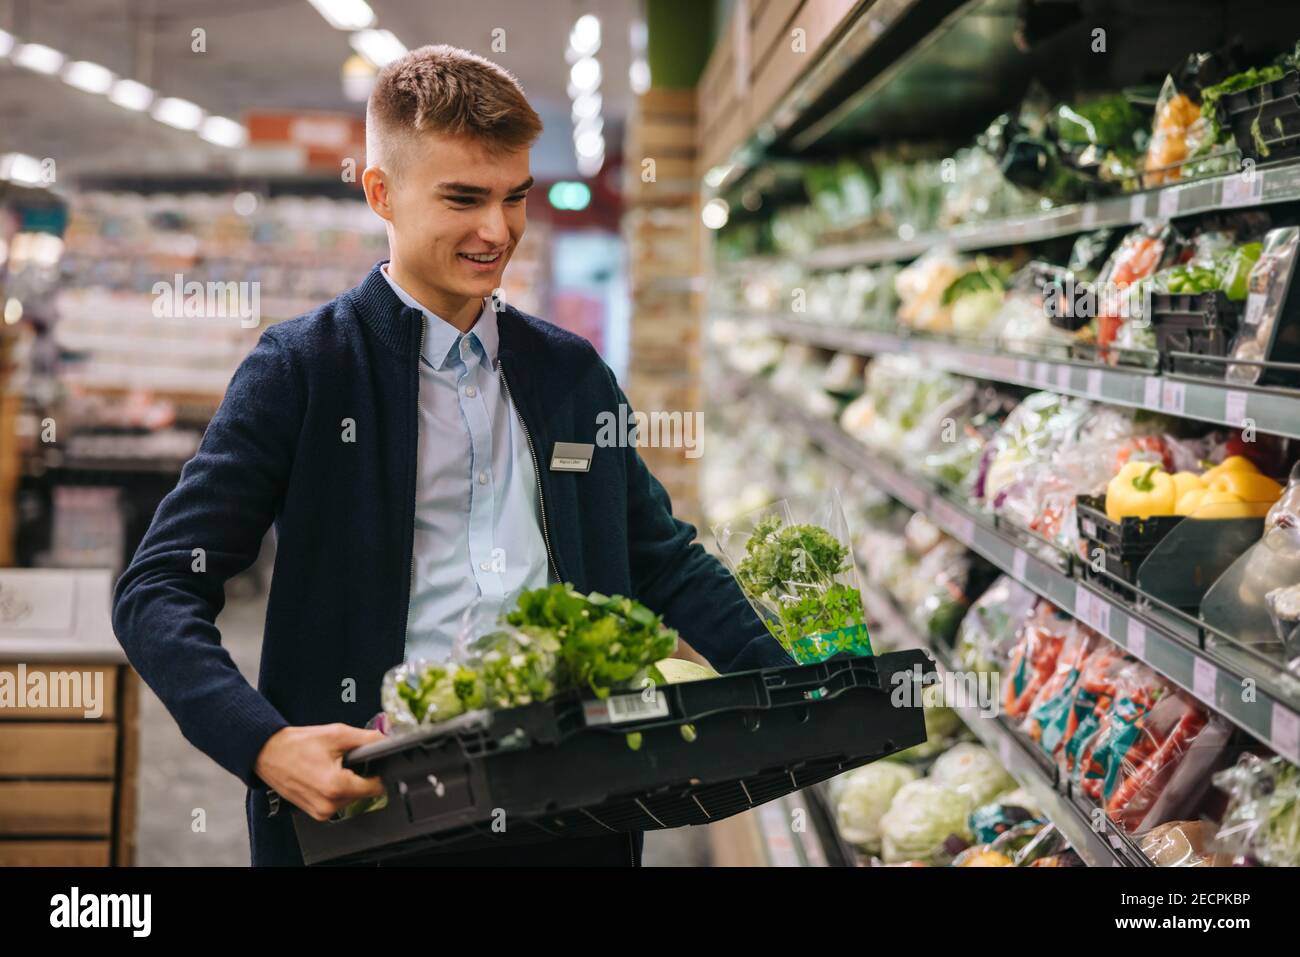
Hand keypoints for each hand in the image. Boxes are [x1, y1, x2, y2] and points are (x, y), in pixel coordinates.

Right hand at [254, 723, 386, 821]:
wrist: (268, 753)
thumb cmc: (297, 744)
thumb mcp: (337, 734)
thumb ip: (367, 738)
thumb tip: (387, 739)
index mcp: (336, 786)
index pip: (376, 787)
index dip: (377, 772)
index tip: (370, 762)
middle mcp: (328, 804)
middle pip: (363, 792)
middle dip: (358, 775)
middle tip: (342, 760)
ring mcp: (320, 812)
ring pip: (351, 798)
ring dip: (347, 783)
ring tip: (330, 767)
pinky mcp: (315, 813)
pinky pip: (337, 802)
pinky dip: (335, 790)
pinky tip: (323, 776)